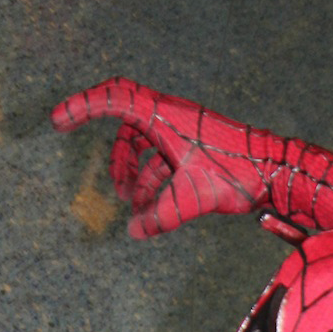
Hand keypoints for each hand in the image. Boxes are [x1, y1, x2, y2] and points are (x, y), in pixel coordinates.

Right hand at [51, 78, 274, 238]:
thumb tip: (135, 232)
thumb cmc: (237, 173)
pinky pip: (161, 163)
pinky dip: (153, 186)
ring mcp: (182, 134)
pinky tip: (150, 215)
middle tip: (109, 188)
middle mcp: (171, 118)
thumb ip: (160, 216)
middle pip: (128, 129)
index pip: (115, 99)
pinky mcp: (193, 150)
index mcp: (166, 116)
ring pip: (145, 150)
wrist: (274, 171)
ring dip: (135, 178)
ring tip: (132, 208)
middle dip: (117, 160)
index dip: (83, 106)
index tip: (58, 121)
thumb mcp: (192, 198)